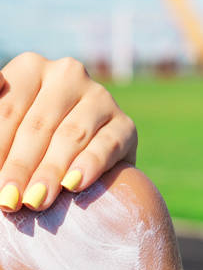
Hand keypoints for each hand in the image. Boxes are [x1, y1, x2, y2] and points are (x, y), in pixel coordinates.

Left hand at [0, 52, 136, 211]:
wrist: (83, 158)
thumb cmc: (34, 145)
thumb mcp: (9, 129)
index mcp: (32, 69)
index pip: (8, 110)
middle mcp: (69, 75)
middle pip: (39, 125)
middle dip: (21, 167)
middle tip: (10, 200)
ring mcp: (101, 98)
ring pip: (71, 136)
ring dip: (51, 171)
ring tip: (36, 200)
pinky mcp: (125, 125)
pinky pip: (107, 145)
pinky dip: (90, 165)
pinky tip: (75, 184)